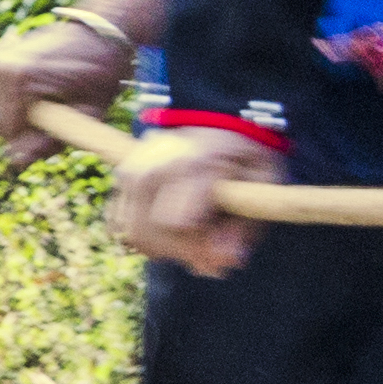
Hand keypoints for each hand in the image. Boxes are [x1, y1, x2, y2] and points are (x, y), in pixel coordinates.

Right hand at [0, 0, 142, 157]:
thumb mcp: (87, 113)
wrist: (102, 32)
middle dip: (22, 126)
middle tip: (57, 114)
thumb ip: (49, 141)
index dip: (30, 139)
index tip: (58, 128)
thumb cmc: (100, 73)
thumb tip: (15, 162)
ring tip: (50, 98)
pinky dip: (10, 96)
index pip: (6, 131)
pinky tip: (36, 89)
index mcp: (18, 77)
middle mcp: (0, 65)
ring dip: (17, 111)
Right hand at [113, 123, 262, 274]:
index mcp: (193, 164)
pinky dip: (144, 236)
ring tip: (190, 244)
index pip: (175, 225)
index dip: (195, 251)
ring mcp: (133, 167)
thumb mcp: (262, 186)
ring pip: (131, 231)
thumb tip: (226, 263)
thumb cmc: (245, 157)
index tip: (218, 262)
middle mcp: (155, 164)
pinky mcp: (123, 175)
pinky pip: (120, 223)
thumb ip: (245, 226)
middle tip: (207, 259)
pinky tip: (170, 232)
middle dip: (177, 254)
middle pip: (146, 231)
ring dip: (161, 248)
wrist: (219, 120)